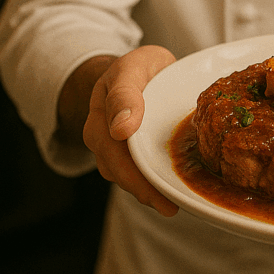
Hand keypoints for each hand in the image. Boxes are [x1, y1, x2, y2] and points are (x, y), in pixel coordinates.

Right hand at [82, 45, 178, 215]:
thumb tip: (120, 129)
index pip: (111, 147)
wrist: (139, 70)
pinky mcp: (129, 154)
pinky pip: (136, 173)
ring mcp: (113, 147)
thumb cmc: (138, 67)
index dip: (130, 168)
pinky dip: (152, 184)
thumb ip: (125, 93)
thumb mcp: (132, 67)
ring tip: (172, 205)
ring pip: (125, 175)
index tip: (151, 187)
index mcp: (101, 113)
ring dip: (147, 191)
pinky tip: (171, 192)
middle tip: (169, 206)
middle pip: (117, 169)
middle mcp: (102, 135)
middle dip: (142, 189)